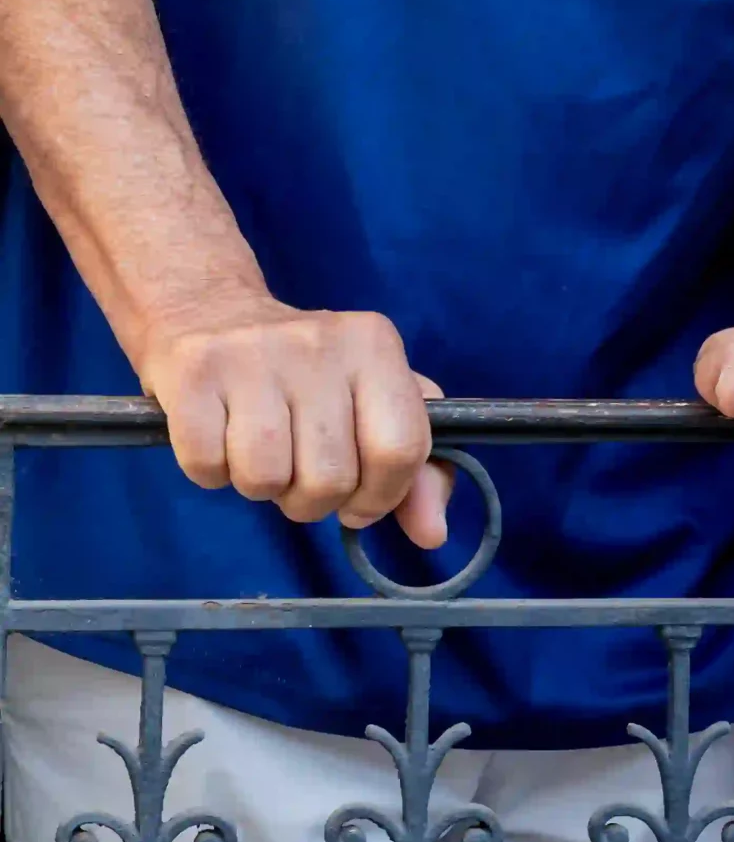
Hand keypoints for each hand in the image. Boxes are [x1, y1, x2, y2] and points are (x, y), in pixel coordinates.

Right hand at [137, 293, 453, 547]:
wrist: (208, 308)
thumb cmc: (302, 371)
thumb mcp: (372, 400)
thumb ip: (417, 468)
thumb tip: (431, 533)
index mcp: (375, 345)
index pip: (401, 450)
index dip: (379, 496)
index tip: (356, 497)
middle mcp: (319, 342)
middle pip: (330, 479)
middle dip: (311, 499)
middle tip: (296, 466)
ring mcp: (253, 354)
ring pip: (265, 480)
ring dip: (259, 487)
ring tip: (257, 450)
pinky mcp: (193, 372)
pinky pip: (207, 468)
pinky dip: (210, 472)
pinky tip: (217, 434)